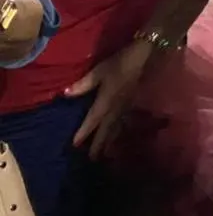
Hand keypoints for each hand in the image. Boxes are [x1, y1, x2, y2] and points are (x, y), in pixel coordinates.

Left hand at [66, 39, 153, 158]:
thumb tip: (65, 94)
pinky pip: (123, 122)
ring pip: (117, 128)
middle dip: (99, 144)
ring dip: (110, 141)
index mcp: (107, 100)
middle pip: (106, 129)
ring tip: (106, 153)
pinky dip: (119, 131)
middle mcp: (117, 107)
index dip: (84, 132)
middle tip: (93, 159)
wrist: (143, 57)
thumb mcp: (99, 71)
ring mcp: (126, 106)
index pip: (93, 120)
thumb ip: (83, 84)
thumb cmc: (120, 62)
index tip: (75, 145)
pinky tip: (118, 134)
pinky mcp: (131, 103)